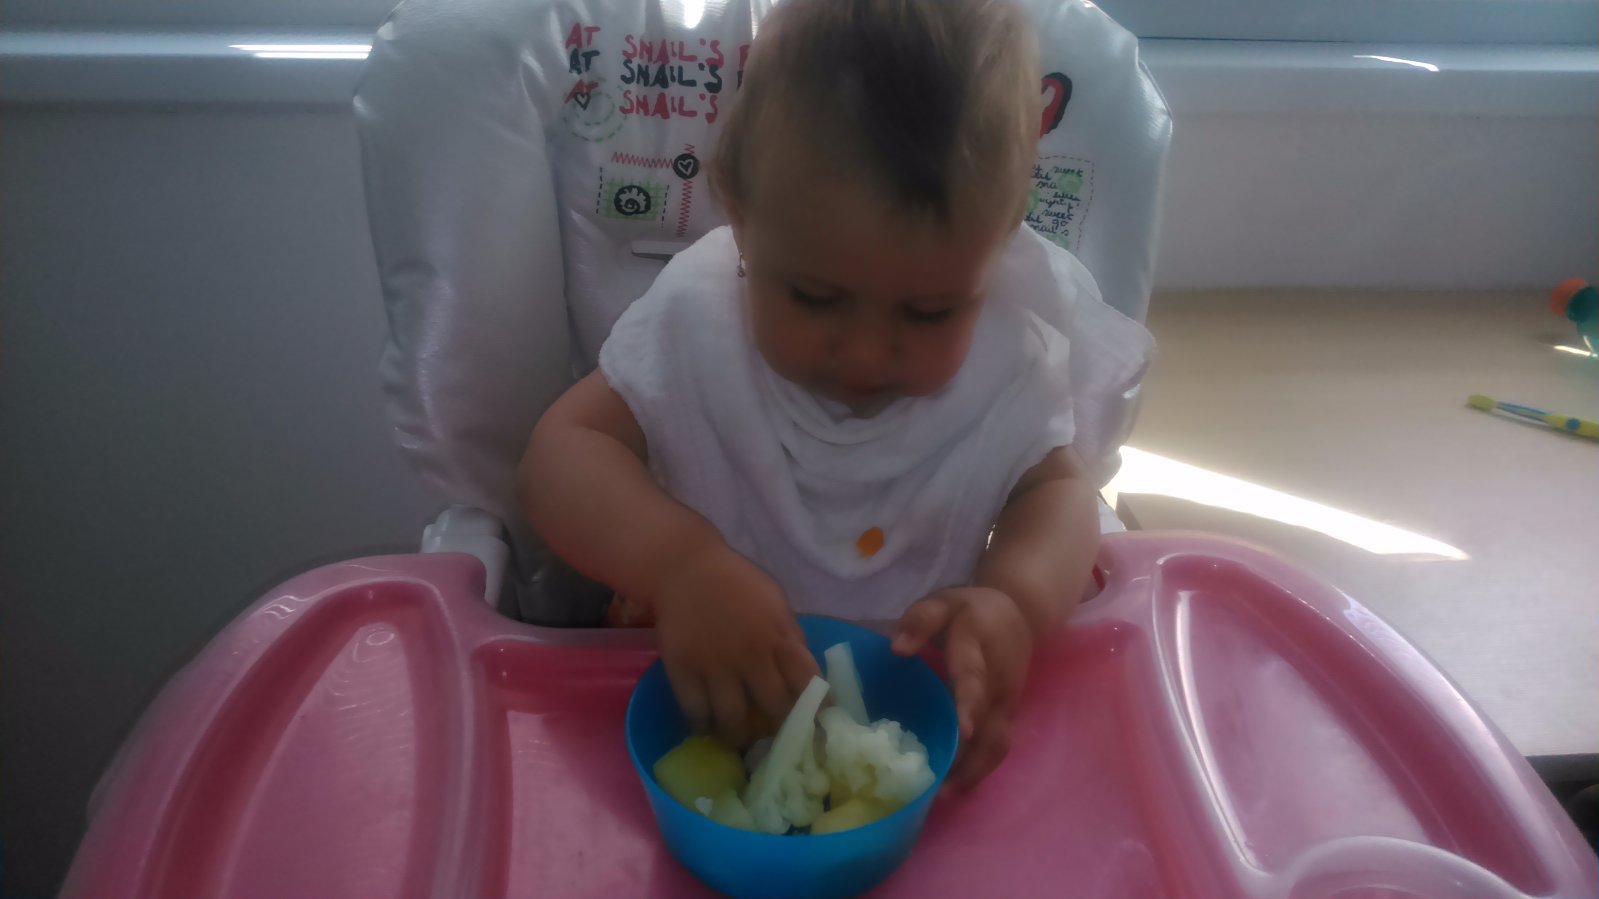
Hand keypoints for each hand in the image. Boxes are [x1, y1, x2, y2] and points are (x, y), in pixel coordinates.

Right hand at [652, 544, 819, 747]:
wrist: (684, 568)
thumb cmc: (735, 582)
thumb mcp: (775, 602)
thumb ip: (790, 637)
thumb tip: (805, 675)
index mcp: (780, 636)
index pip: (809, 683)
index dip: (817, 710)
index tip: (817, 727)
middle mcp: (752, 655)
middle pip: (775, 710)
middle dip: (781, 732)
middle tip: (777, 741)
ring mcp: (715, 665)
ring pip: (733, 720)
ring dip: (739, 737)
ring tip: (739, 741)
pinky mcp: (683, 669)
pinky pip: (695, 711)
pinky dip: (703, 725)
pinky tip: (706, 726)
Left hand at [892, 587, 1031, 789]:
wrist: (1019, 613)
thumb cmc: (971, 610)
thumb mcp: (945, 602)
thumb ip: (921, 619)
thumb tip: (898, 648)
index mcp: (980, 647)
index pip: (974, 677)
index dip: (969, 702)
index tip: (964, 728)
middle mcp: (999, 682)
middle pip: (992, 726)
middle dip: (971, 760)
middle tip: (941, 789)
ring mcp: (1008, 702)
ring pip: (998, 745)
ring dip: (974, 772)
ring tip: (943, 795)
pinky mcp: (1009, 715)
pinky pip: (997, 747)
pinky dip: (978, 769)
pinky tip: (953, 785)